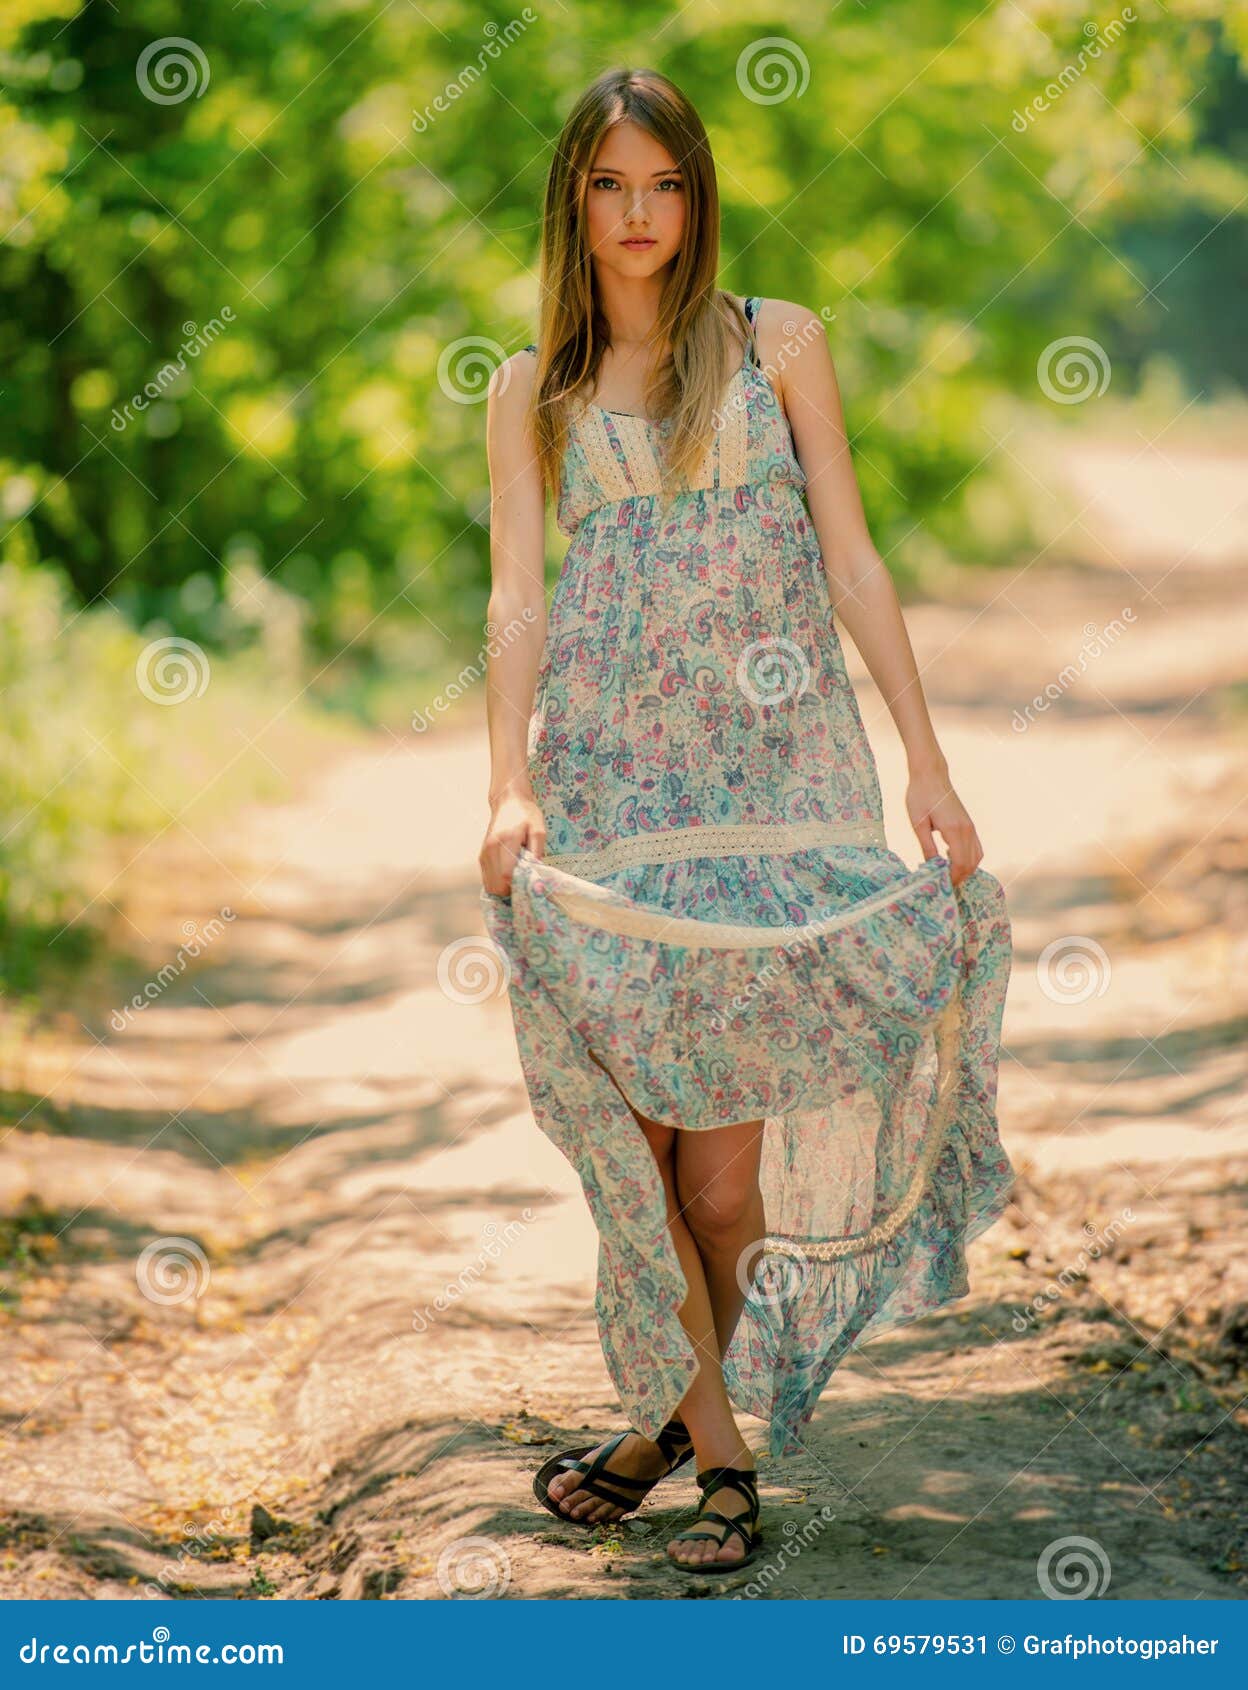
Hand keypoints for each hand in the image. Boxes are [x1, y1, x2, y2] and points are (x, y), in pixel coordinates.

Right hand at [479, 790, 546, 896]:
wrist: (508, 801)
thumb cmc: (526, 815)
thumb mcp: (538, 830)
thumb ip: (537, 851)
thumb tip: (536, 874)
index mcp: (505, 840)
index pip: (507, 874)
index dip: (518, 885)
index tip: (530, 885)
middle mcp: (490, 849)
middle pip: (496, 884)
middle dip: (511, 891)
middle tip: (525, 885)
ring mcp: (484, 853)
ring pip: (490, 885)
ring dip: (503, 889)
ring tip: (518, 880)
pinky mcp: (481, 856)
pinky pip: (487, 879)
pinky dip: (498, 883)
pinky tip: (509, 877)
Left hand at [906, 764, 981, 887]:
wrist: (930, 775)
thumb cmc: (920, 796)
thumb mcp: (918, 824)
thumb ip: (927, 847)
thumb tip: (931, 868)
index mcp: (954, 830)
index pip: (959, 864)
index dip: (952, 879)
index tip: (941, 887)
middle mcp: (967, 829)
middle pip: (970, 864)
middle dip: (959, 878)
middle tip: (943, 886)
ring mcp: (970, 827)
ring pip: (977, 857)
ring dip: (965, 869)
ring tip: (947, 875)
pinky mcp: (969, 824)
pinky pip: (975, 848)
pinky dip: (968, 859)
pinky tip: (952, 860)